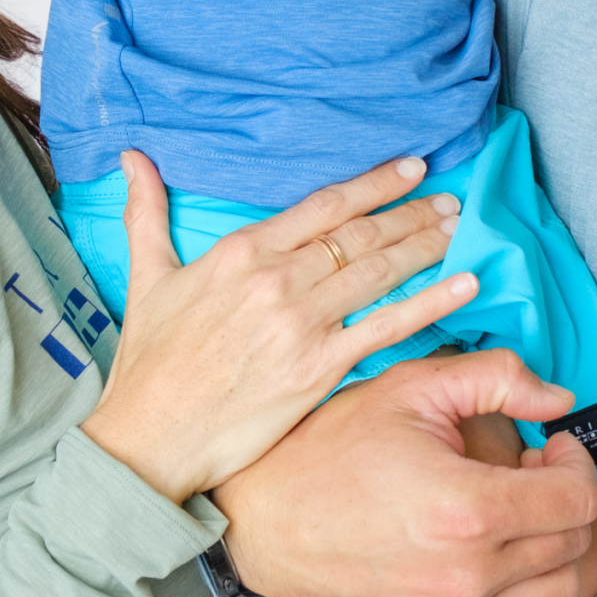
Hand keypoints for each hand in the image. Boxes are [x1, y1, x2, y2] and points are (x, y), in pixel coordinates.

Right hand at [80, 154, 473, 505]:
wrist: (147, 440)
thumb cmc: (148, 362)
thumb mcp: (147, 276)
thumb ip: (146, 212)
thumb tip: (132, 156)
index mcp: (243, 250)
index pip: (325, 205)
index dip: (374, 184)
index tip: (412, 168)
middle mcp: (278, 279)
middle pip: (361, 235)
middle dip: (411, 213)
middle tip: (452, 197)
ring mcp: (301, 324)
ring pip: (378, 272)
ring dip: (425, 245)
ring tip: (460, 227)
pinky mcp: (317, 369)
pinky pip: (386, 328)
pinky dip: (430, 303)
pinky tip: (464, 285)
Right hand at [211, 350, 596, 596]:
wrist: (266, 520)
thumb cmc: (334, 447)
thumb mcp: (414, 387)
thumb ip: (499, 378)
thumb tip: (561, 398)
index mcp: (468, 511)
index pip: (578, 500)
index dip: (577, 461)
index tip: (553, 444)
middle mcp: (467, 579)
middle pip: (573, 545)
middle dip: (565, 496)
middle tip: (530, 467)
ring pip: (555, 591)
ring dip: (550, 545)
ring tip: (510, 508)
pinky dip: (519, 586)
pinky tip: (484, 547)